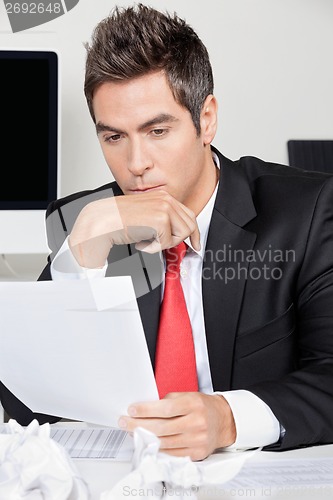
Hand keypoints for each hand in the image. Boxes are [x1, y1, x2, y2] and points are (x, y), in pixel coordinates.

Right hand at [68, 190, 199, 267]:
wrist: (101, 221)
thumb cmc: (117, 220)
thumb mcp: (144, 215)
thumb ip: (161, 219)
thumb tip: (176, 234)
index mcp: (163, 196)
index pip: (188, 215)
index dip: (194, 232)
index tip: (195, 244)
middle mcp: (166, 199)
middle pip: (190, 225)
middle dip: (178, 240)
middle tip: (160, 245)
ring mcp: (165, 208)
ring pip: (182, 235)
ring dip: (165, 244)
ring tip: (147, 241)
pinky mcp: (161, 220)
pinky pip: (168, 243)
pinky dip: (154, 248)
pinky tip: (140, 242)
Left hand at [118, 392, 235, 460]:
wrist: (223, 421)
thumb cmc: (202, 406)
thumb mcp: (188, 395)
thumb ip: (169, 400)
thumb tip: (146, 408)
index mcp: (193, 404)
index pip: (165, 408)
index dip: (146, 410)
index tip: (132, 410)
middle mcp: (196, 422)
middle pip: (162, 427)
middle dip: (139, 425)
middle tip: (125, 422)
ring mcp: (197, 439)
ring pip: (165, 442)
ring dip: (146, 438)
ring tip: (133, 433)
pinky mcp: (196, 453)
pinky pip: (172, 453)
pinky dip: (158, 448)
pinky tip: (149, 443)